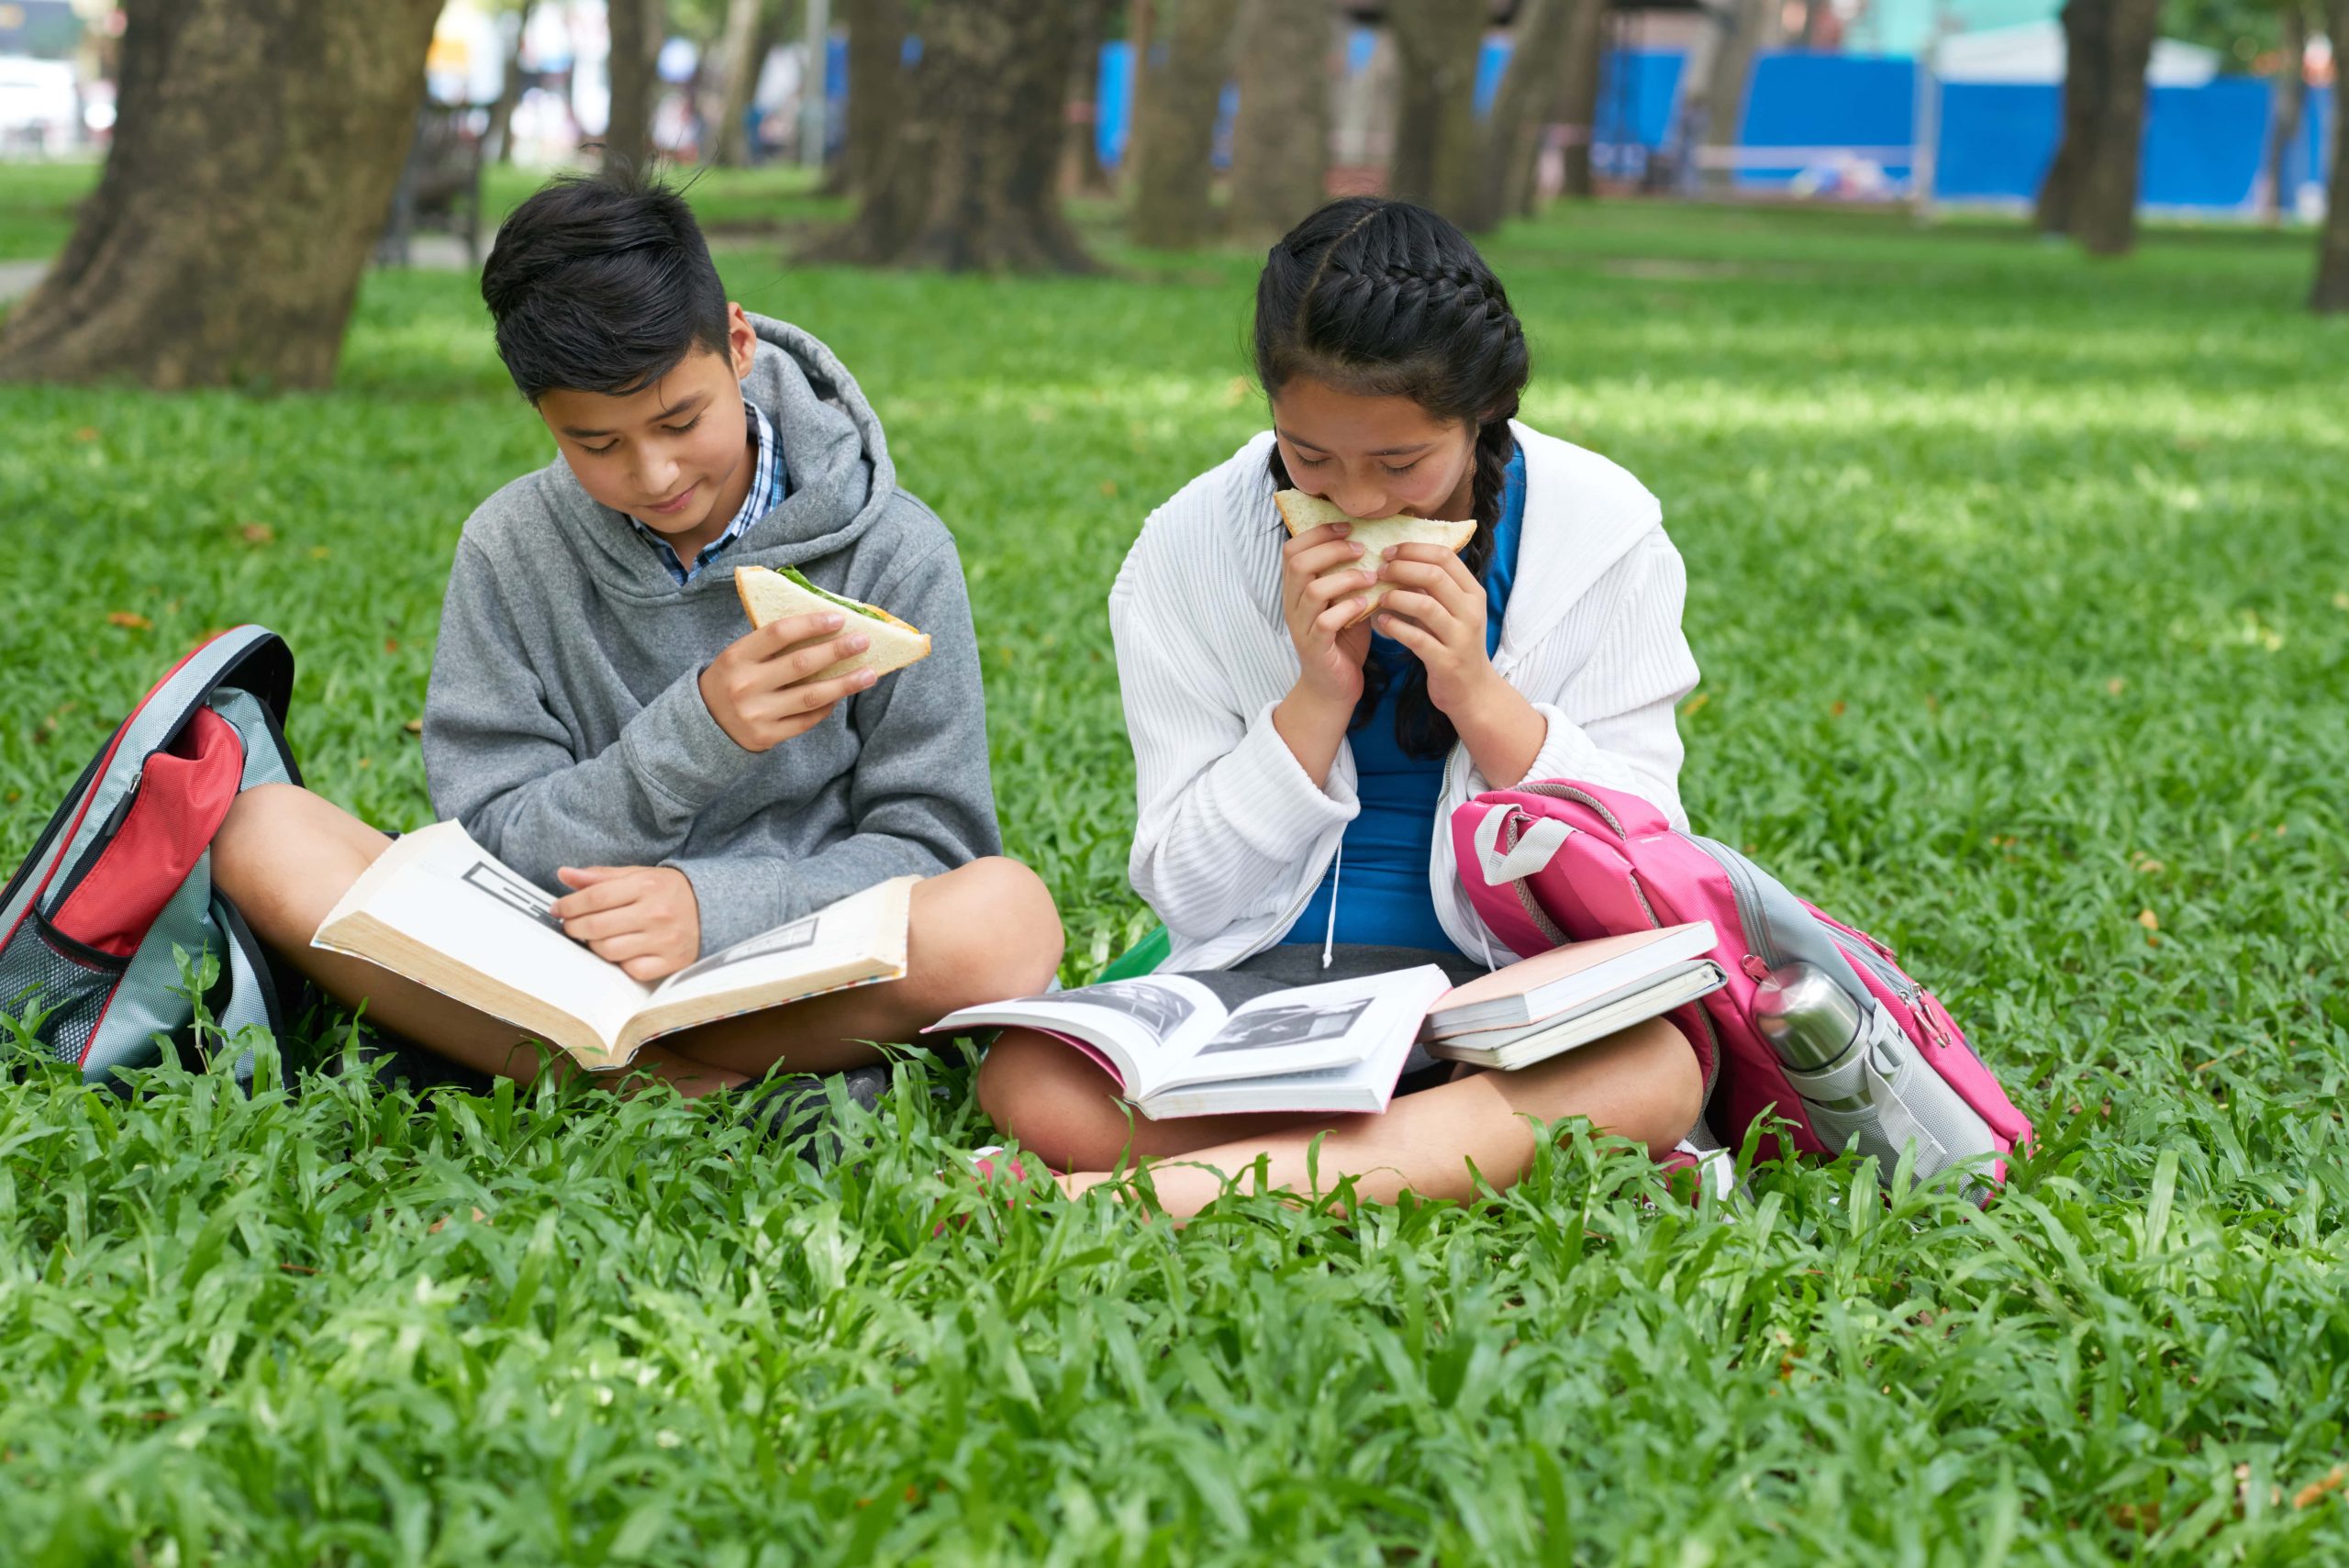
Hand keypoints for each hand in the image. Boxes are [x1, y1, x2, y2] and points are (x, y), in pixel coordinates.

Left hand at [552, 865, 700, 980]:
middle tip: (570, 925)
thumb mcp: (638, 875)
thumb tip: (564, 875)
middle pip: (597, 926)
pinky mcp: (671, 962)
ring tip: (595, 938)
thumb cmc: (668, 892)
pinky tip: (622, 951)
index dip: (569, 905)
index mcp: (647, 885)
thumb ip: (600, 876)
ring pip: (609, 950)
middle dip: (574, 927)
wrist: (712, 909)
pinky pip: (630, 969)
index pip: (595, 897)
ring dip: (594, 945)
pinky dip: (620, 963)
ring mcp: (664, 940)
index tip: (557, 909)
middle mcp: (656, 913)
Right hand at [699, 611, 878, 752]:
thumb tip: (825, 628)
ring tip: (869, 674)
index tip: (839, 618)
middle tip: (863, 641)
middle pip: (801, 664)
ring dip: (845, 684)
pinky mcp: (766, 736)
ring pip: (811, 696)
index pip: (779, 633)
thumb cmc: (731, 680)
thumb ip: (770, 645)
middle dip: (836, 651)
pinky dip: (827, 707)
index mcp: (736, 657)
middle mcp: (745, 685)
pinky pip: (807, 720)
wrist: (702, 725)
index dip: (811, 624)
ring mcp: (756, 713)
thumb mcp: (739, 657)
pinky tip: (842, 695)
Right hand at [1279, 520, 1375, 710]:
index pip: (1292, 549)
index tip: (1347, 527)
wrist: (1333, 688)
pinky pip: (1326, 621)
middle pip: (1299, 563)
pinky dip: (1348, 608)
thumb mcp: (1345, 603)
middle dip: (1332, 549)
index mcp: (1297, 589)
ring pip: (1312, 589)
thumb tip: (1377, 546)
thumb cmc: (1343, 641)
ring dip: (1345, 577)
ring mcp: (1301, 626)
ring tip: (1371, 578)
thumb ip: (1351, 578)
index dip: (1318, 533)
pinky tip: (1366, 606)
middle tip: (1361, 549)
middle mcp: (1293, 605)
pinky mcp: (1315, 647)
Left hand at [1371, 542, 1498, 717]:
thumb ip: (1432, 588)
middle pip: (1434, 575)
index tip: (1389, 552)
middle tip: (1379, 572)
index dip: (1414, 549)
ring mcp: (1460, 637)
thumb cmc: (1454, 644)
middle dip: (1401, 569)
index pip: (1445, 556)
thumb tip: (1398, 560)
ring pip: (1426, 605)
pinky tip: (1381, 623)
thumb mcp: (1451, 611)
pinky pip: (1417, 639)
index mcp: (1473, 593)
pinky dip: (1395, 628)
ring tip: (1379, 598)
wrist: (1472, 691)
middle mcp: (1471, 611)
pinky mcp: (1446, 661)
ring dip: (1396, 597)